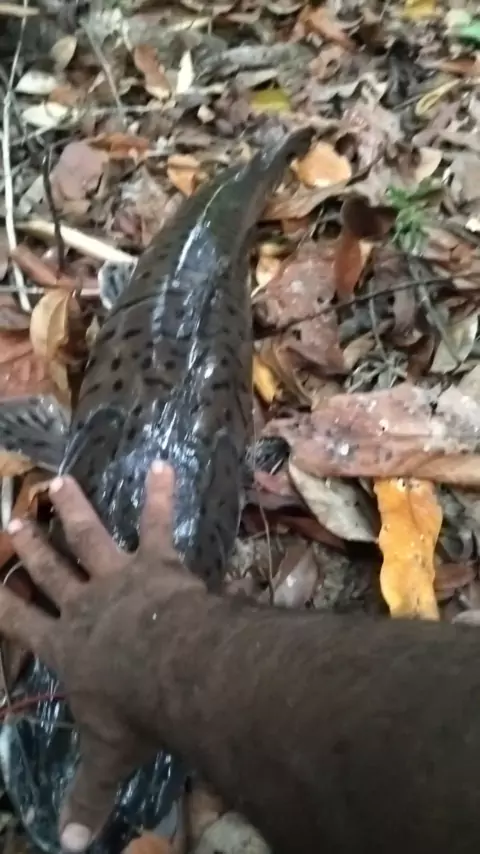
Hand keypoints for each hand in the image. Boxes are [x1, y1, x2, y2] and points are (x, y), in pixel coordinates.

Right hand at [0, 462, 205, 851]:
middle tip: (12, 521)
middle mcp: (86, 606)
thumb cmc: (136, 714)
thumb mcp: (107, 758)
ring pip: (90, 537)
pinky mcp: (156, 562)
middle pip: (49, 573)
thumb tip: (71, 845)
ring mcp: (119, 579)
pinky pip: (158, 524)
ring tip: (59, 481)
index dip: (4, 607)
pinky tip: (165, 465)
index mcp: (67, 648)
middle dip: (29, 549)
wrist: (176, 672)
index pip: (23, 626)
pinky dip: (161, 495)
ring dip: (74, 509)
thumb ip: (89, 796)